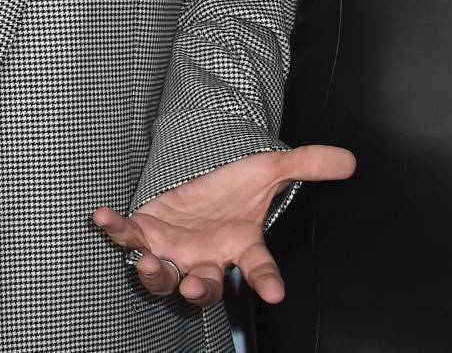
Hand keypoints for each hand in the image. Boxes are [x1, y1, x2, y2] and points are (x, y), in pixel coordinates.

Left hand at [92, 145, 353, 306]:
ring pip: (163, 275)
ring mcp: (174, 249)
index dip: (266, 280)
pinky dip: (115, 230)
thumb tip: (350, 159)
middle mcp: (206, 257)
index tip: (276, 292)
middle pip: (205, 285)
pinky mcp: (145, 232)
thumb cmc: (236, 183)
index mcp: (240, 245)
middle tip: (195, 289)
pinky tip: (101, 217)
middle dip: (199, 290)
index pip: (259, 268)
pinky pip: (128, 237)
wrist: (202, 175)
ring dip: (155, 274)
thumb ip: (307, 164)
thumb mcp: (271, 168)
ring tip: (149, 265)